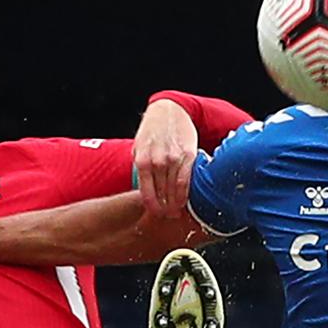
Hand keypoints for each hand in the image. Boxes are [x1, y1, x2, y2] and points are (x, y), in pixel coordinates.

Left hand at [133, 98, 197, 217]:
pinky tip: (186, 199)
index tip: (157, 215)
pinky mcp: (189, 155)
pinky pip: (187, 179)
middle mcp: (157, 161)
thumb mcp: (138, 147)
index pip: (147, 193)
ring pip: (175, 189)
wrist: (169, 110)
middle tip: (169, 218)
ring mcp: (173, 159)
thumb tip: (145, 189)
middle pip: (162, 194)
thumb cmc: (152, 130)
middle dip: (166, 208)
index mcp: (142, 161)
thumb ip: (141, 168)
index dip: (153, 208)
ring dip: (177, 204)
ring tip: (177, 212)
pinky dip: (186, 193)